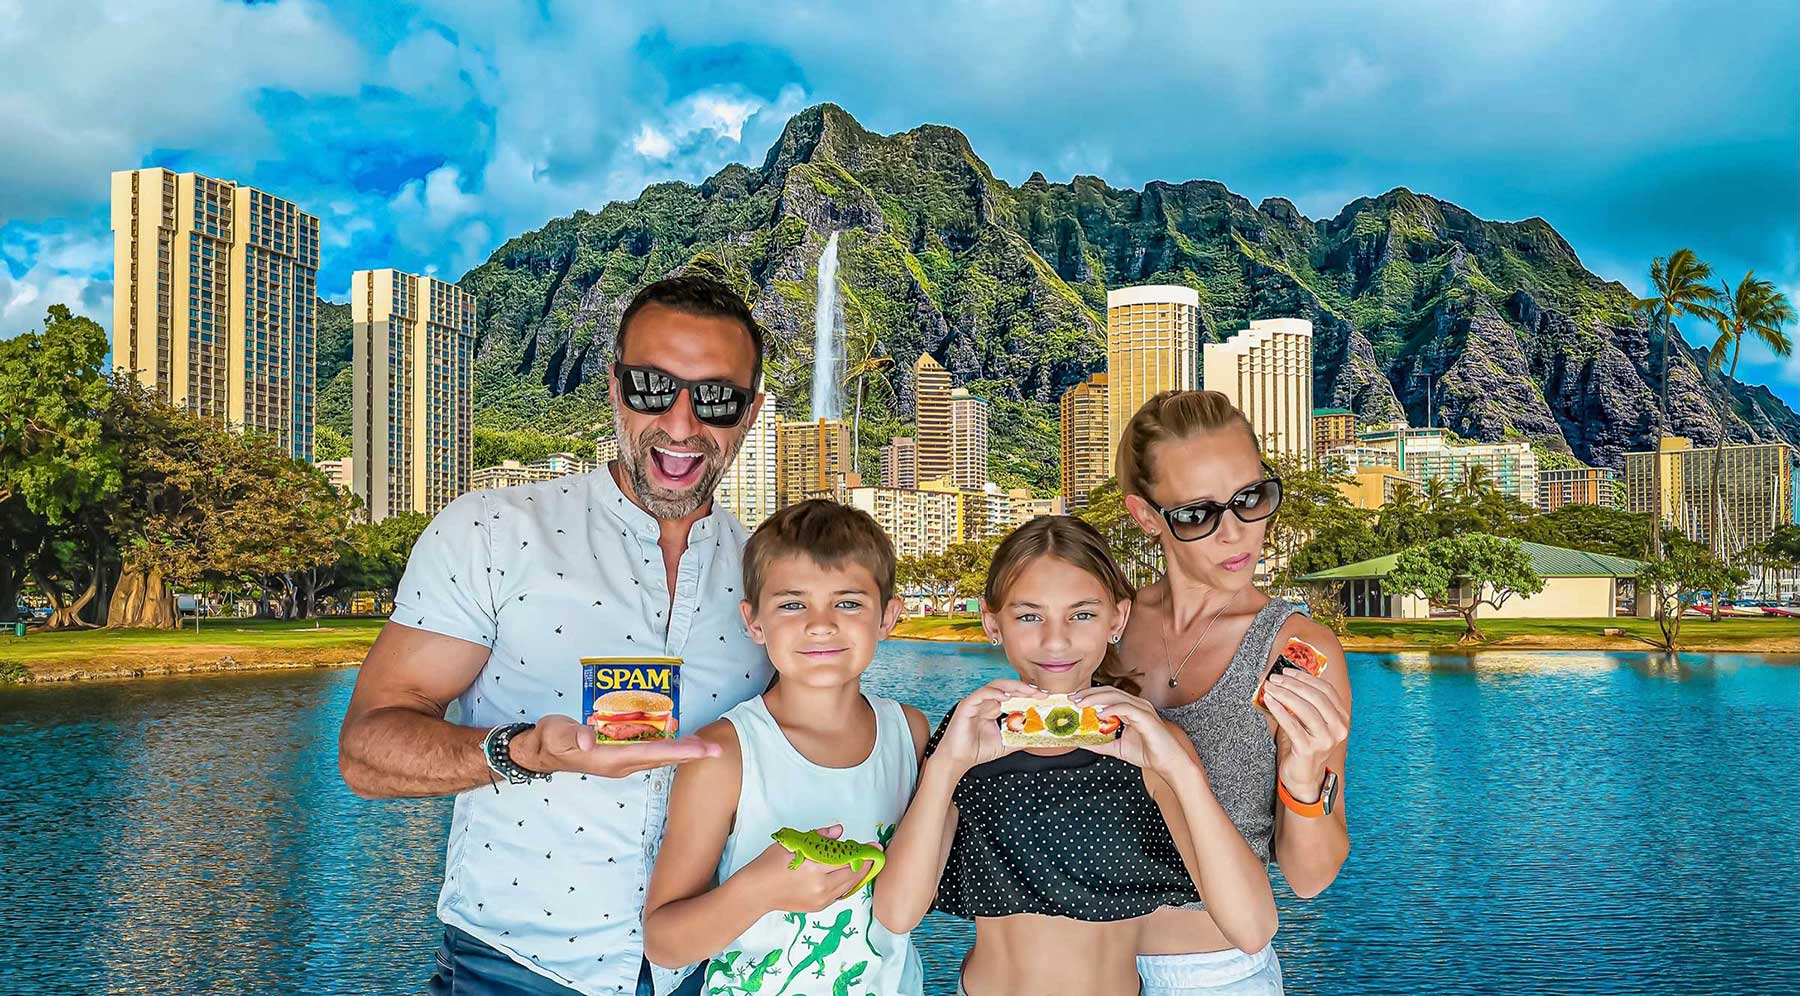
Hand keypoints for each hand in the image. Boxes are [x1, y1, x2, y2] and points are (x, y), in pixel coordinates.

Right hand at [512, 715, 722, 778]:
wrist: (539, 752)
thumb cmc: (549, 740)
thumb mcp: (556, 733)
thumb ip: (572, 735)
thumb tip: (588, 738)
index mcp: (612, 759)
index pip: (653, 754)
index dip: (680, 751)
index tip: (703, 750)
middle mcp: (621, 764)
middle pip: (662, 759)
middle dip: (690, 754)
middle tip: (717, 749)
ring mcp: (621, 762)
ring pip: (659, 757)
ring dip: (682, 752)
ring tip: (705, 746)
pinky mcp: (619, 756)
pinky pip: (650, 754)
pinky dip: (668, 748)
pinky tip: (679, 742)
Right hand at [741, 825, 867, 912]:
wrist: (756, 892)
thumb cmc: (769, 864)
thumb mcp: (791, 844)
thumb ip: (818, 837)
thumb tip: (839, 831)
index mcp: (813, 867)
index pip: (846, 858)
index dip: (862, 852)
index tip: (873, 846)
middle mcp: (820, 886)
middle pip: (852, 874)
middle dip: (865, 863)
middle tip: (874, 853)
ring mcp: (820, 899)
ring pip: (848, 886)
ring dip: (859, 874)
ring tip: (865, 863)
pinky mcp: (818, 907)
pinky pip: (840, 894)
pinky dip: (847, 884)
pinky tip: (850, 875)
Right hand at [930, 678, 1039, 774]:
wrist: (958, 760)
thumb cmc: (977, 751)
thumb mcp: (1006, 744)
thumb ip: (1021, 738)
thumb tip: (1039, 737)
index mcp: (993, 709)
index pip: (1013, 696)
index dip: (1028, 695)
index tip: (1044, 698)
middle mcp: (986, 702)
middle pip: (1007, 688)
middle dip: (1025, 689)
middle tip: (1041, 694)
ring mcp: (976, 702)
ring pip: (996, 686)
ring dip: (1014, 687)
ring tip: (1028, 692)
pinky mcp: (967, 705)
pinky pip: (981, 693)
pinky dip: (994, 692)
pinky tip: (1006, 696)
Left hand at [1069, 687, 1196, 776]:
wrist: (1169, 763)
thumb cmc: (1148, 753)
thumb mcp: (1117, 748)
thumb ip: (1100, 743)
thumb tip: (1081, 742)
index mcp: (1130, 709)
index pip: (1107, 696)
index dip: (1089, 695)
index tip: (1073, 700)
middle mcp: (1136, 705)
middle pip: (1109, 692)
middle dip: (1088, 694)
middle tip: (1072, 699)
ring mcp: (1142, 709)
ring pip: (1116, 697)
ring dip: (1096, 699)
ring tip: (1081, 704)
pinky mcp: (1146, 717)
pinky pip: (1126, 708)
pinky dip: (1112, 709)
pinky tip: (1100, 714)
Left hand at [1258, 671, 1348, 801]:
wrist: (1304, 776)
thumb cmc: (1304, 743)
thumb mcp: (1307, 720)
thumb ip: (1301, 700)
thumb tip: (1280, 678)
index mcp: (1341, 717)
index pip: (1326, 690)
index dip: (1305, 678)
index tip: (1287, 671)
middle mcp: (1338, 728)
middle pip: (1316, 697)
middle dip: (1293, 684)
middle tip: (1275, 678)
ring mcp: (1325, 740)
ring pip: (1305, 709)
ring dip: (1285, 694)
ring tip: (1270, 687)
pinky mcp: (1309, 749)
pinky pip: (1293, 725)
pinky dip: (1279, 710)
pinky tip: (1269, 701)